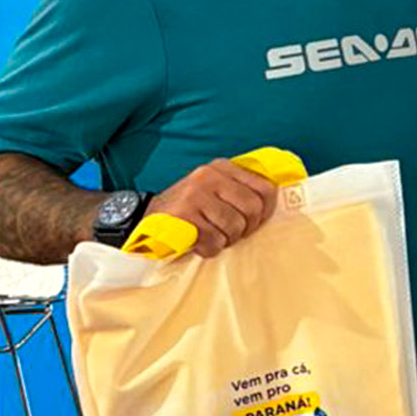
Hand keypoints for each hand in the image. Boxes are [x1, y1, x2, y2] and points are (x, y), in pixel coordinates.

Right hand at [146, 159, 279, 257]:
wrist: (145, 216)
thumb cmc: (189, 208)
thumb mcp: (214, 190)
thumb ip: (239, 192)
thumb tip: (271, 206)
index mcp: (223, 167)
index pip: (265, 188)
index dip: (267, 211)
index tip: (257, 222)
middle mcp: (210, 175)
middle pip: (252, 209)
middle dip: (246, 228)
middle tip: (232, 234)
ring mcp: (196, 193)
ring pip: (234, 226)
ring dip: (226, 240)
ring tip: (212, 236)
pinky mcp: (184, 214)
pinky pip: (213, 239)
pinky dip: (209, 248)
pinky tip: (199, 243)